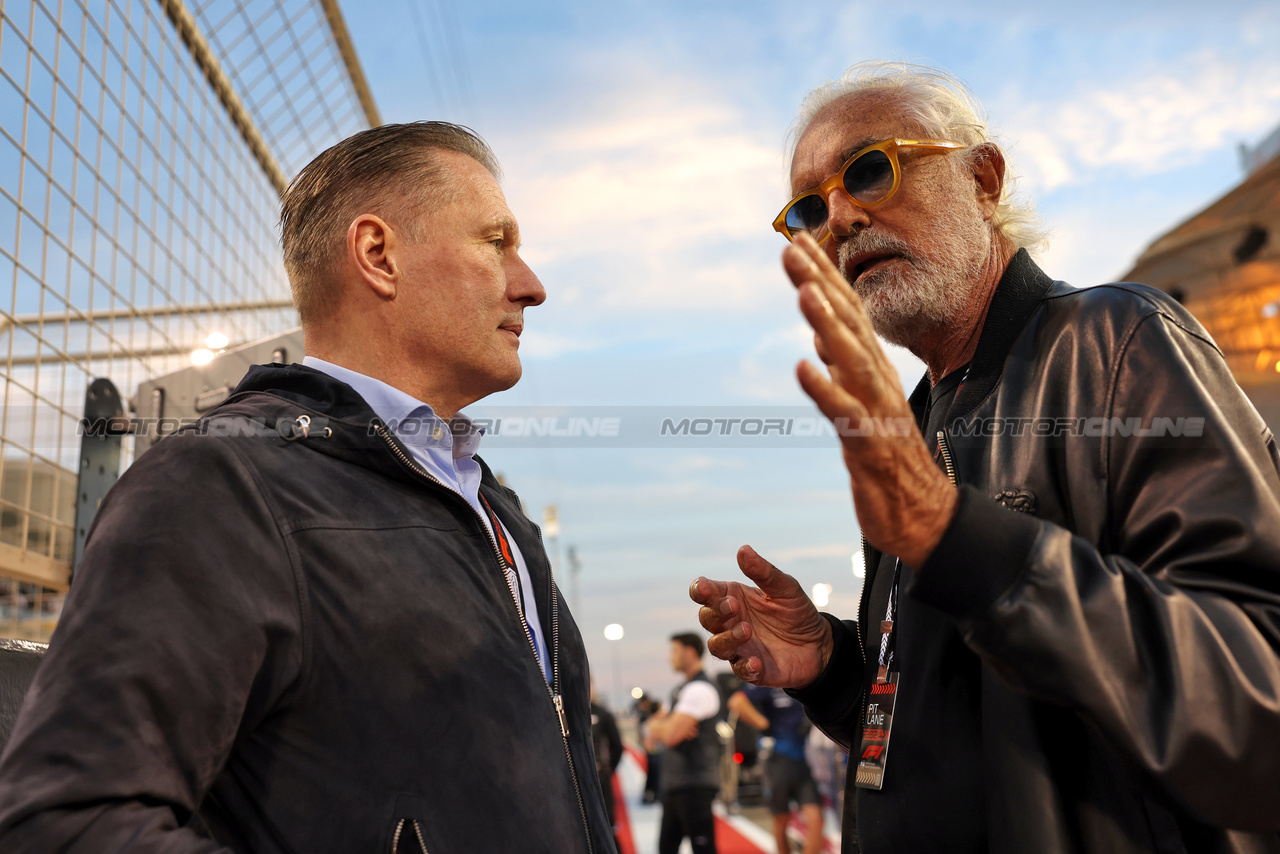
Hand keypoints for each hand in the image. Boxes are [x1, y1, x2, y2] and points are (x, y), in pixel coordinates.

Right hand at [690, 545, 832, 687]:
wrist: (819, 644)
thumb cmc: (797, 612)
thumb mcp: (785, 588)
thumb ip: (763, 572)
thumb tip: (743, 550)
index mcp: (733, 598)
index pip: (705, 593)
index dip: (700, 590)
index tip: (706, 588)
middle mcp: (730, 623)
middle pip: (706, 618)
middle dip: (716, 612)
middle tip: (734, 606)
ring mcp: (738, 647)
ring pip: (716, 645)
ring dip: (727, 638)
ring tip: (747, 630)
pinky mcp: (751, 669)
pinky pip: (739, 670)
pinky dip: (745, 667)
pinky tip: (757, 662)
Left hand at [786, 232, 956, 567]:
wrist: (923, 516)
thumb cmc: (889, 460)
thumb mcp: (860, 405)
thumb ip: (842, 369)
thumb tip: (820, 336)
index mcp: (873, 370)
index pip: (846, 312)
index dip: (822, 275)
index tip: (796, 240)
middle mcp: (877, 382)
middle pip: (847, 323)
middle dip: (819, 283)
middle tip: (792, 247)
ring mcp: (875, 411)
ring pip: (850, 360)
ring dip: (828, 325)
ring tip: (805, 293)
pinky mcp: (869, 444)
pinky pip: (845, 414)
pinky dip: (825, 389)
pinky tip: (803, 367)